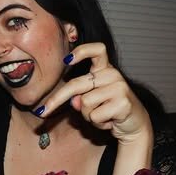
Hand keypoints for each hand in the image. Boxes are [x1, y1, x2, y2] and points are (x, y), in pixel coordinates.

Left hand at [37, 43, 151, 144]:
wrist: (134, 124)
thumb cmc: (109, 109)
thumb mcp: (92, 101)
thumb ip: (80, 97)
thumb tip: (74, 101)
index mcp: (104, 69)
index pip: (97, 50)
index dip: (81, 52)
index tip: (66, 60)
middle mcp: (112, 74)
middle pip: (77, 84)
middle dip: (56, 100)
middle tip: (41, 112)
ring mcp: (119, 87)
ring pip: (84, 103)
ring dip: (88, 115)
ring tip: (102, 116)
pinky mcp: (123, 103)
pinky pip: (95, 116)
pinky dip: (98, 124)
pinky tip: (109, 121)